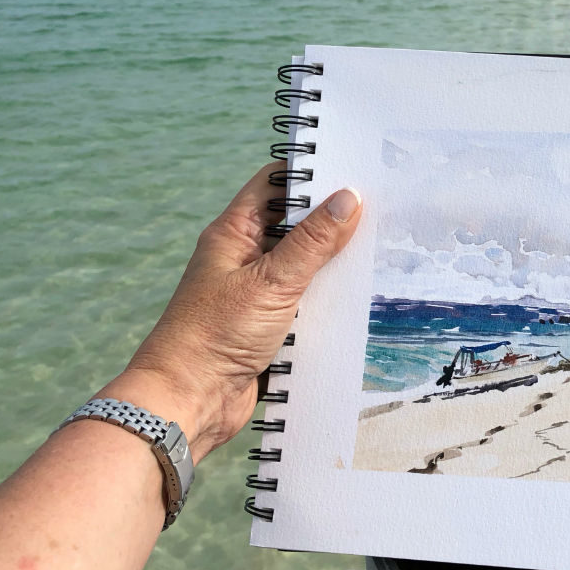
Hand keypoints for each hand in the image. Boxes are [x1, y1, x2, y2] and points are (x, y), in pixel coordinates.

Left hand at [100, 165, 361, 462]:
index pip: (274, 184)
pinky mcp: (269, 323)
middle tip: (379, 208)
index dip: (309, 173)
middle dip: (332, 217)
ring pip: (304, 263)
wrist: (189, 401)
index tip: (352, 168)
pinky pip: (306, 299)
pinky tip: (360, 294)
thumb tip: (348, 199)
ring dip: (333, 260)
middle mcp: (245, 257)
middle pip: (295, 223)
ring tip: (380, 247)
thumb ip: (312, 242)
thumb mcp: (271, 282)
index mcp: (234, 233)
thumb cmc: (214, 334)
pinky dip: (329, 295)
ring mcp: (257, 290)